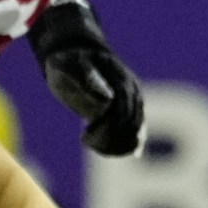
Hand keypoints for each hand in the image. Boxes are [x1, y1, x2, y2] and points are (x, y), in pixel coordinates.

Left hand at [30, 0, 144, 155]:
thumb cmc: (70, 61)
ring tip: (97, 147)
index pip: (120, 110)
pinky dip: (130, 144)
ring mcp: (133, 101)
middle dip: (110, 139)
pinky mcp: (128, 110)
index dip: (106, 128)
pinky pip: (137, 130)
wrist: (77, 54)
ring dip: (119, 144)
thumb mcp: (70, 65)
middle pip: (130, 123)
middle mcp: (132, 92)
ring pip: (136, 129)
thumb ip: (87, 77)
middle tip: (87, 142)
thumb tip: (107, 98)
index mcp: (120, 80)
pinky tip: (124, 153)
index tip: (84, 138)